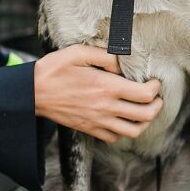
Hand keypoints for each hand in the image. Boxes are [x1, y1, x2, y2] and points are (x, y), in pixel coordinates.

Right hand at [33, 44, 162, 142]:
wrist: (32, 93)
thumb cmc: (55, 70)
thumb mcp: (79, 52)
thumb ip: (105, 55)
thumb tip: (122, 64)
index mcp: (106, 87)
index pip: (145, 95)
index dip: (156, 88)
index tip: (154, 81)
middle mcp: (106, 108)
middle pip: (145, 116)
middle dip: (157, 106)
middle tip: (156, 97)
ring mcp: (98, 121)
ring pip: (133, 132)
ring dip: (145, 122)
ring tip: (144, 110)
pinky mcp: (89, 129)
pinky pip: (115, 137)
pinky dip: (124, 131)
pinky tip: (123, 119)